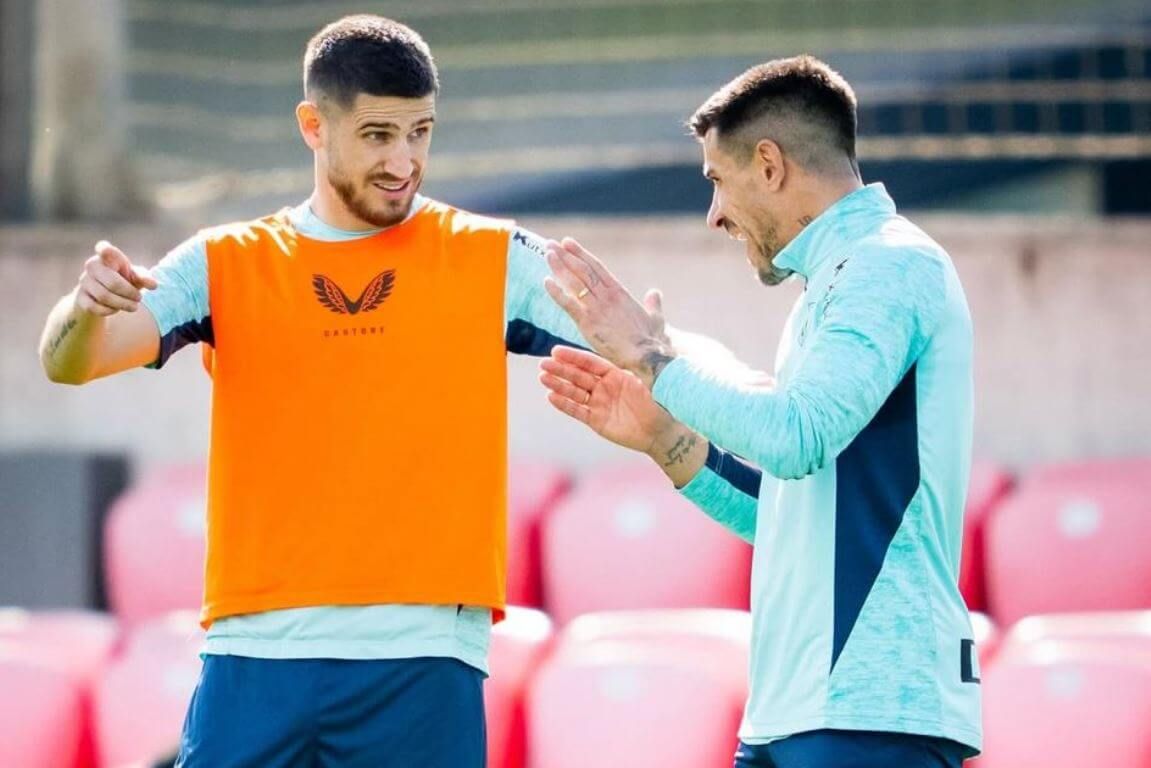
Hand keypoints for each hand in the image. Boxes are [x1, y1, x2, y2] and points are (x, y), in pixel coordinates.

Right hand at [75, 240, 156, 316]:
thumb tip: (153, 285)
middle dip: (129, 293)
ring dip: (122, 304)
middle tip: (139, 298)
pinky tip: (116, 309)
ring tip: (133, 306)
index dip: (103, 249)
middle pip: (112, 283)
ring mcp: (84, 281)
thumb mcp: (135, 277)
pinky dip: (110, 311)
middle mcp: (92, 266)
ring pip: (104, 296)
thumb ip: (144, 278)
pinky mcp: (80, 297)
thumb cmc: (123, 281)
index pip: (103, 249)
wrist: (101, 297)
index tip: (104, 250)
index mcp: (107, 257)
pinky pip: (95, 307)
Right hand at [540, 346, 674, 453]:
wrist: (661, 431)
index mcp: (616, 373)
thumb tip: (633, 352)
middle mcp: (604, 387)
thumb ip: (637, 369)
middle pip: (579, 375)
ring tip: (543, 377)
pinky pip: (578, 411)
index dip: (574, 357)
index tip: (557, 351)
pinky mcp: (596, 420)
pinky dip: (564, 404)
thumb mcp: (650, 382)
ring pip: (575, 392)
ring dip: (558, 385)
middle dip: (561, 369)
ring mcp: (599, 403)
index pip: (591, 362)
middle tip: (543, 363)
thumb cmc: (659, 403)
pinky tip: (551, 397)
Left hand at [543, 237, 675, 388]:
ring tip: (548, 253)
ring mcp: (596, 308)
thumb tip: (654, 293)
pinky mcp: (588, 323)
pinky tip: (546, 281)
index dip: (581, 254)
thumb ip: (653, 304)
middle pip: (583, 270)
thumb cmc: (652, 339)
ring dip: (560, 267)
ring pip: (574, 282)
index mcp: (620, 292)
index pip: (597, 268)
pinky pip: (568, 304)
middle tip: (552, 244)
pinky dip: (556, 292)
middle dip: (566, 256)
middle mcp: (606, 296)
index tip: (568, 243)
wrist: (645, 354)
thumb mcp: (655, 317)